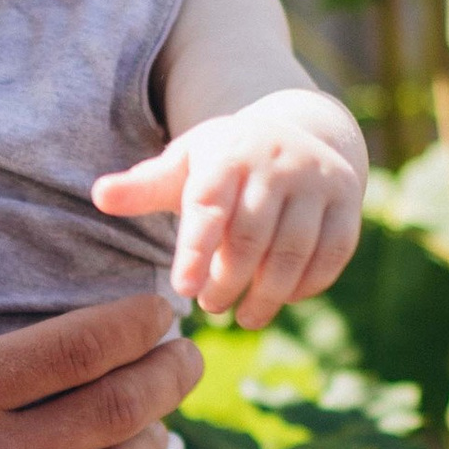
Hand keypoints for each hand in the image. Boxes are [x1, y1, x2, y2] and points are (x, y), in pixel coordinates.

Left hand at [94, 85, 366, 326]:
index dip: (196, 250)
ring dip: (268, 294)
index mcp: (228, 153)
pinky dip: (307, 285)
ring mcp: (317, 181)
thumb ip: (145, 185)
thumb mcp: (186, 163)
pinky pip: (332, 254)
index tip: (183, 290)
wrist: (302, 131)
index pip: (209, 206)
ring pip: (294, 251)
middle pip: (251, 238)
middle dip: (228, 282)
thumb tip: (99, 195)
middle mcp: (277, 162)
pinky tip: (284, 299)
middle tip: (209, 306)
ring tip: (245, 317)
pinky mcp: (349, 201)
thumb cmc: (228, 160)